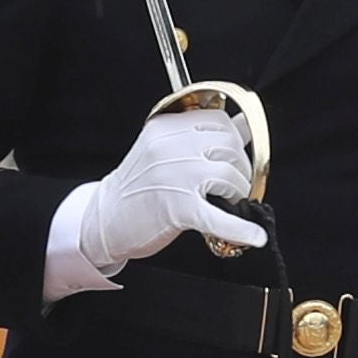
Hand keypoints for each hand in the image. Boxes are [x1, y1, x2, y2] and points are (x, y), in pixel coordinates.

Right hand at [62, 101, 266, 272]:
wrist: (103, 219)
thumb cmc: (135, 187)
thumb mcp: (161, 148)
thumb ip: (200, 134)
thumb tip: (246, 123)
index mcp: (166, 127)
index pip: (219, 121)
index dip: (234, 139)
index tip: (232, 156)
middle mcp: (171, 147)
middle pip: (231, 147)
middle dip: (241, 167)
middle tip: (233, 184)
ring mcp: (176, 177)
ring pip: (231, 177)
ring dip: (238, 193)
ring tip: (228, 202)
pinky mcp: (179, 208)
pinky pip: (221, 218)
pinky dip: (242, 229)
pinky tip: (254, 237)